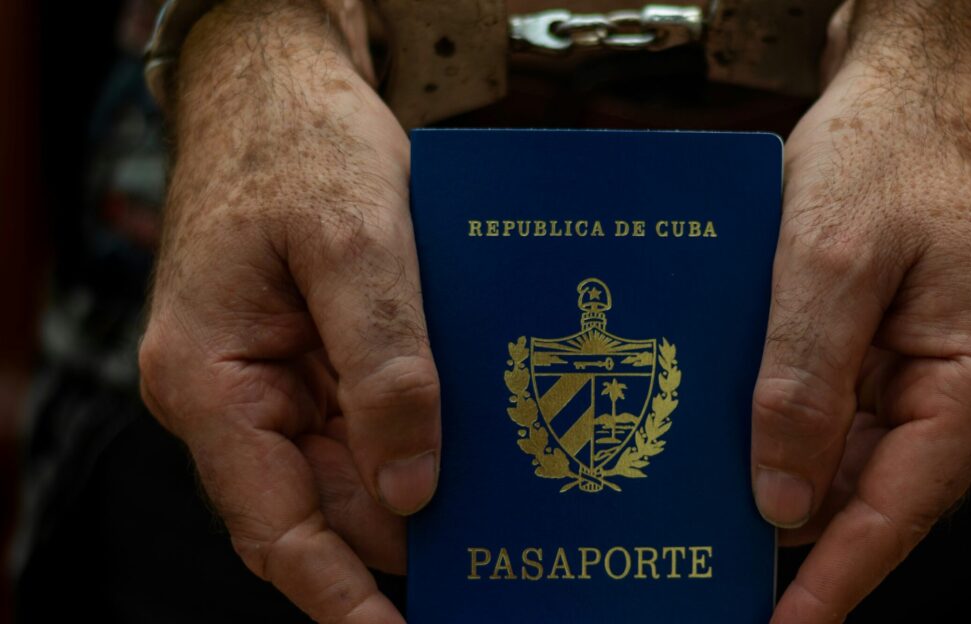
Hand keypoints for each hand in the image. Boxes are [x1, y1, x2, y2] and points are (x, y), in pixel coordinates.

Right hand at [138, 2, 431, 620]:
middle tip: (490, 579)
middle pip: (321, 508)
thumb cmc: (297, 144)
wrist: (280, 82)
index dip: (340, 597)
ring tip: (501, 532)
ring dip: (421, 496)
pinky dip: (420, 442)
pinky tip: (481, 456)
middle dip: (402, 551)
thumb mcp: (352, 243)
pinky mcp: (315, 357)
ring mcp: (276, 380)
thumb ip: (384, 366)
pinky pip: (367, 422)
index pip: (274, 528)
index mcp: (211, 384)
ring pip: (351, 471)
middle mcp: (236, 397)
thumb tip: (410, 489)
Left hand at [752, 1, 970, 620]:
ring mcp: (948, 372)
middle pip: (871, 487)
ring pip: (853, 450)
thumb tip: (779, 503)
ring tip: (700, 471)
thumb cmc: (892, 146)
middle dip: (786, 508)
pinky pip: (849, 406)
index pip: (899, 513)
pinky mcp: (914, 348)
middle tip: (700, 542)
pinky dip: (794, 411)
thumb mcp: (826, 261)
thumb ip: (801, 386)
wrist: (920, 77)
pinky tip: (736, 408)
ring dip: (782, 453)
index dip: (834, 583)